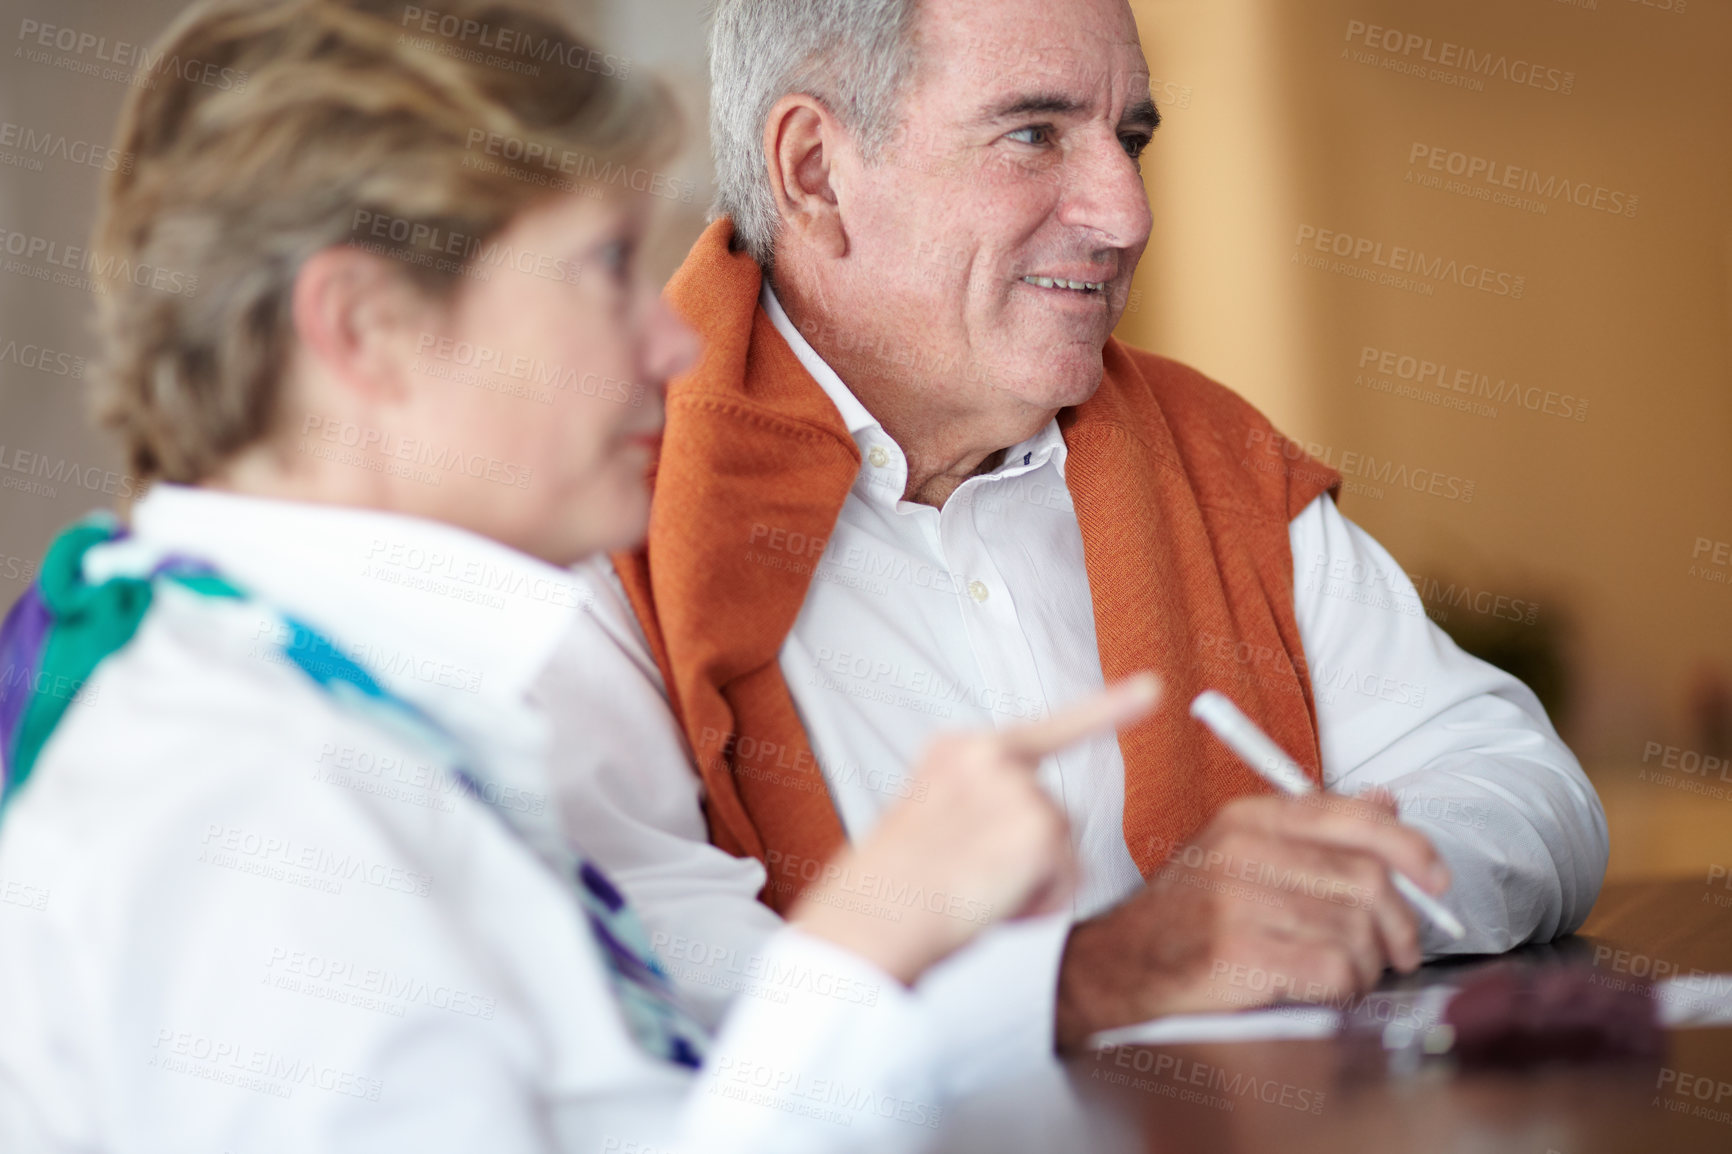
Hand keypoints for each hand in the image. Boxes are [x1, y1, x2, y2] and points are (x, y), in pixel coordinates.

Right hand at [791, 674, 1161, 985]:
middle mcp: (990, 756)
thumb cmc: (887, 886)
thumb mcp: (926, 821)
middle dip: (1027, 856)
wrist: (871, 918)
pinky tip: (988, 899)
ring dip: (1029, 883)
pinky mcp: (1042, 829)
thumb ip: (978, 809)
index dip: (1109, 708)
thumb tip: (1038, 835)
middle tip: (966, 877)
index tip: (1153, 690)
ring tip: (969, 888)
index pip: (1046, 728)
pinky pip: (1066, 884)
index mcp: (956, 750)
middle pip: (1052, 813)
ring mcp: (1019, 788)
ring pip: (1061, 850)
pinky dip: (1037, 905)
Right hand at [1053, 788, 1449, 1050]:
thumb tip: (1387, 801)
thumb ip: (1315, 828)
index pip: (1353, 817)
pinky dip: (1342, 989)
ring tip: (1346, 973)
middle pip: (1367, 879)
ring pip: (1356, 930)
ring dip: (1367, 964)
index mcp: (1249, 817)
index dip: (1411, 848)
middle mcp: (1242, 849)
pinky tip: (1322, 990)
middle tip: (1398, 951)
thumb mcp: (1242, 853)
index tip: (1436, 880)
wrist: (1118, 966)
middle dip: (1399, 925)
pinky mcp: (1238, 952)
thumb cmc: (1188, 915)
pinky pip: (1333, 971)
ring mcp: (1237, 900)